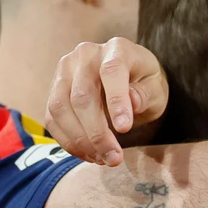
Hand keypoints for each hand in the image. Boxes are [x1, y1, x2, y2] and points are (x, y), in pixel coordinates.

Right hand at [45, 38, 169, 167]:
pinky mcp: (54, 90)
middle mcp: (85, 55)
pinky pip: (52, 119)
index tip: (124, 129)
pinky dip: (68, 141)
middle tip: (114, 158)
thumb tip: (133, 102)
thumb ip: (146, 94)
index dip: (116, 101)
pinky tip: (89, 154)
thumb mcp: (155, 88)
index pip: (112, 71)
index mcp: (116, 48)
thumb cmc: (144, 83)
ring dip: (80, 141)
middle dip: (97, 133)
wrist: (128, 77)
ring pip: (60, 108)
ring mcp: (64, 71)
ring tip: (102, 159)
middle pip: (82, 96)